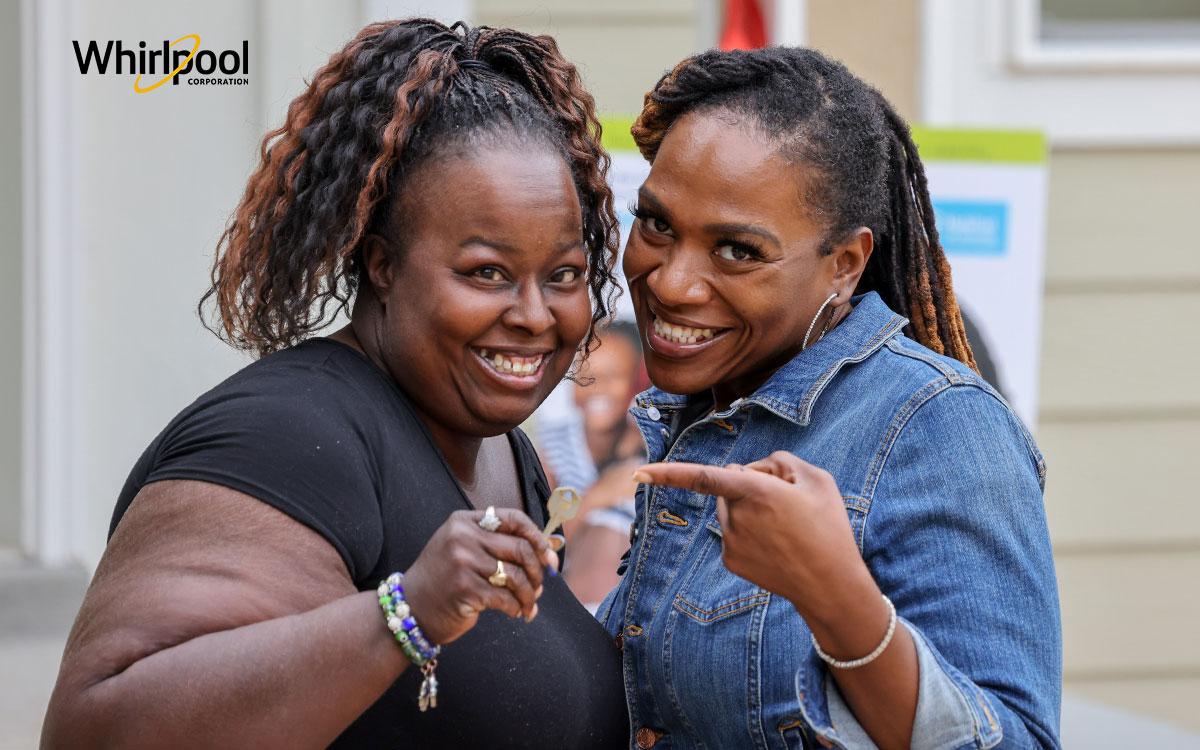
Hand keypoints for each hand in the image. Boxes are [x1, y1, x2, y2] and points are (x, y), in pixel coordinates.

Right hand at [402, 508, 557, 644]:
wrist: (411, 608)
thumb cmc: (444, 579)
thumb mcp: (464, 549)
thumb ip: (499, 544)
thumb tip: (549, 549)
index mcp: (465, 521)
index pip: (514, 518)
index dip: (537, 537)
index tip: (549, 557)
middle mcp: (463, 537)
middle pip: (520, 548)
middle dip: (537, 571)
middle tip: (540, 587)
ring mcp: (462, 562)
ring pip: (516, 576)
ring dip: (529, 594)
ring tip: (528, 605)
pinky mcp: (464, 589)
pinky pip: (505, 598)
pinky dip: (516, 608)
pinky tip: (515, 613)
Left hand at [633, 452, 878, 626]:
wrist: (831, 584)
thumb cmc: (828, 527)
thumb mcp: (816, 479)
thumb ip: (778, 461)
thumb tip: (747, 469)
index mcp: (755, 493)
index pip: (704, 477)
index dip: (668, 473)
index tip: (638, 472)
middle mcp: (736, 518)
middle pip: (729, 485)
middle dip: (748, 484)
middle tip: (787, 500)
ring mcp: (730, 541)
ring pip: (730, 509)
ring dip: (748, 508)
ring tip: (785, 526)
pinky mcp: (731, 560)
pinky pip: (733, 532)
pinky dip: (749, 531)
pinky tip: (776, 544)